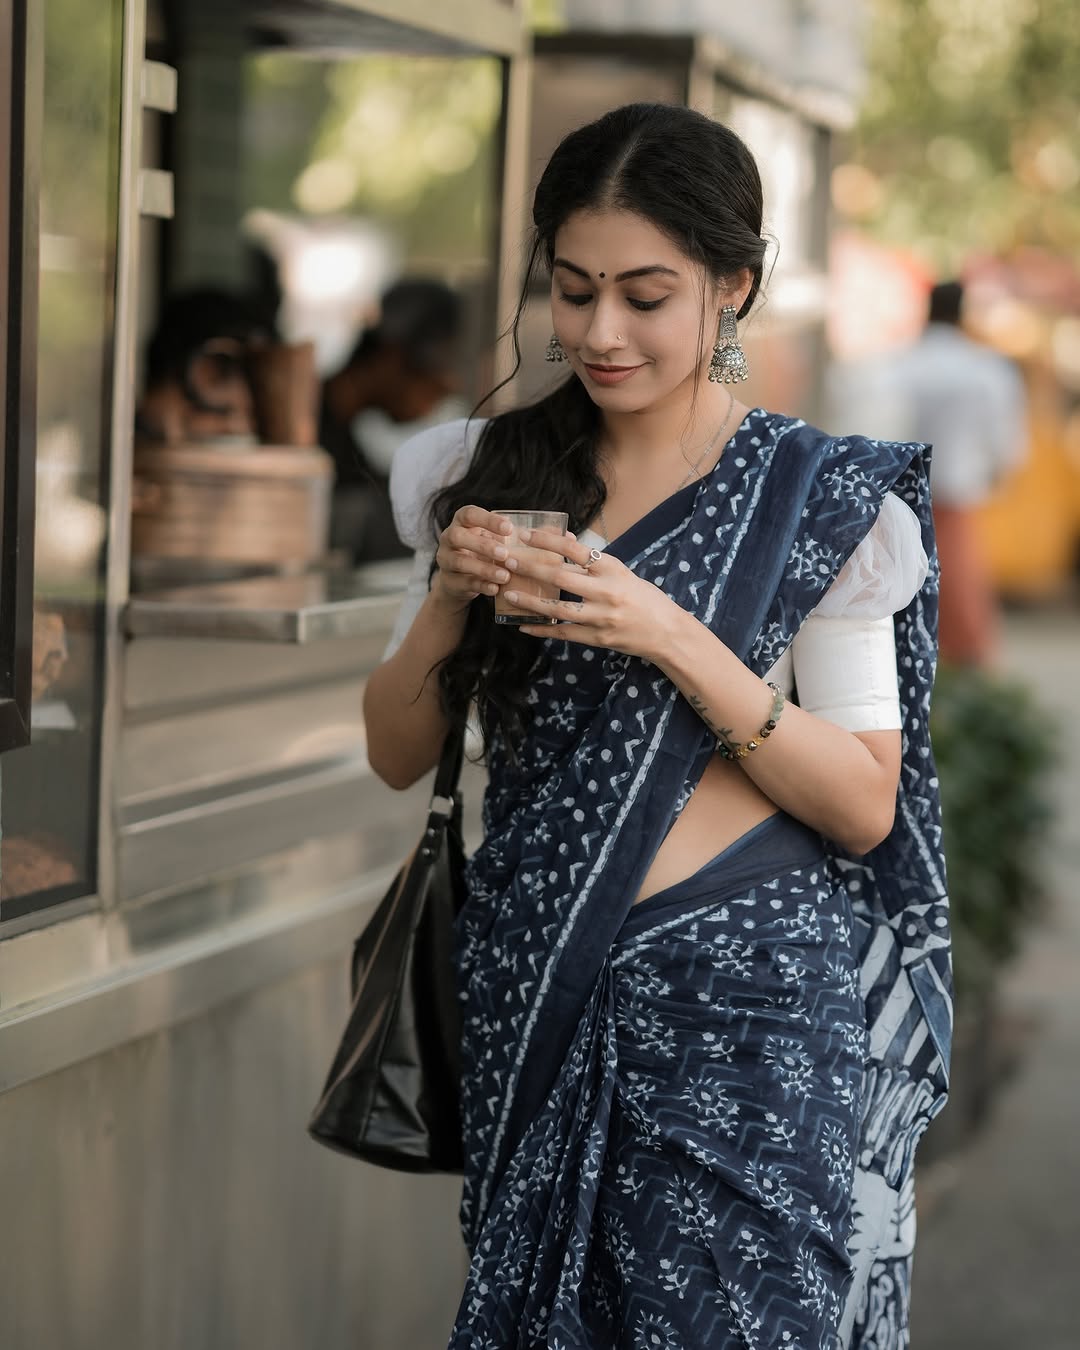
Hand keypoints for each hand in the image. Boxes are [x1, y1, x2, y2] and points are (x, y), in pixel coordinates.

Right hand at [432, 506, 516, 610]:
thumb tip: (544, 532)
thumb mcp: (491, 539)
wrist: (460, 580)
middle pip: (457, 536)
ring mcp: (445, 560)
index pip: (469, 514)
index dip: (488, 520)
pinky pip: (463, 583)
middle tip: (505, 554)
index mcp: (461, 522)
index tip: (509, 528)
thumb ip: (507, 535)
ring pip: (459, 562)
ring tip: (505, 576)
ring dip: (484, 569)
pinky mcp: (448, 581)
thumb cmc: (483, 552)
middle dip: (483, 545)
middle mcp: (449, 538)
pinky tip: (496, 589)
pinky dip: (481, 586)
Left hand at [503, 528, 683, 660]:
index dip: (547, 541)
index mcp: (613, 569)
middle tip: (508, 561)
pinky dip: (542, 630)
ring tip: (509, 594)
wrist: (667, 632)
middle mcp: (607, 591)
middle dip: (531, 568)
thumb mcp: (622, 572)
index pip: (575, 550)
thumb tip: (563, 539)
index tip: (526, 535)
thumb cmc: (644, 598)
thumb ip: (593, 561)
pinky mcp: (598, 638)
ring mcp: (601, 617)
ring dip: (530, 601)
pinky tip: (523, 626)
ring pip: (558, 608)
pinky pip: (563, 633)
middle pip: (560, 577)